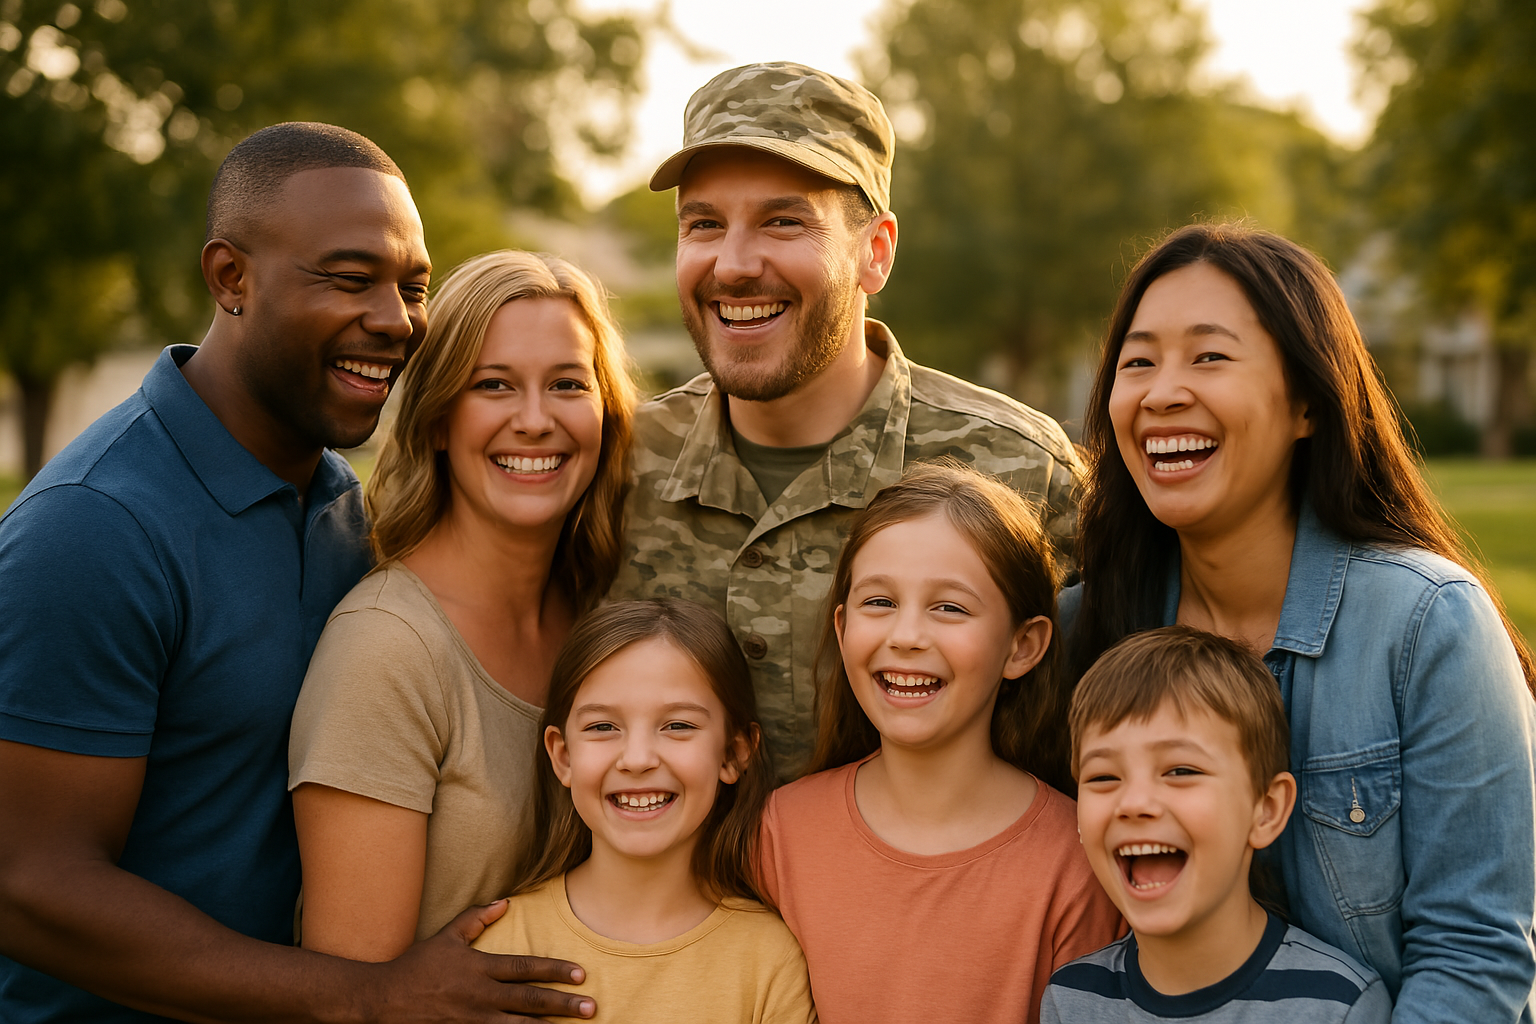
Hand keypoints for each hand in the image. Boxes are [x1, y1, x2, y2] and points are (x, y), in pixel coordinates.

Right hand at [372, 901, 594, 1021]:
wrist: (384, 1000)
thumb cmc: (418, 966)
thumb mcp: (447, 936)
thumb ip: (476, 918)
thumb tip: (505, 902)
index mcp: (479, 967)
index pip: (525, 968)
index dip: (554, 970)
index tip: (581, 974)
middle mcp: (480, 996)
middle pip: (529, 1000)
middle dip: (562, 1005)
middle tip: (591, 1008)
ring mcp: (473, 1020)